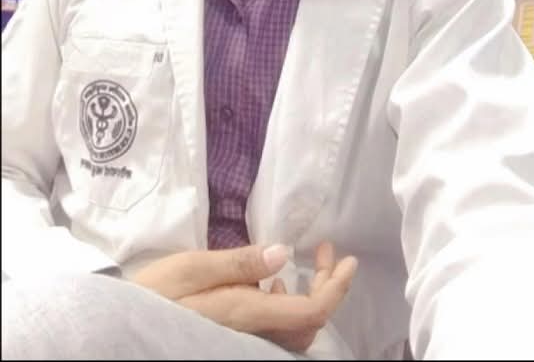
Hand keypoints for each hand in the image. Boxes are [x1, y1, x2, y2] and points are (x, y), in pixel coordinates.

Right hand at [133, 241, 356, 352]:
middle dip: (326, 286)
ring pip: (295, 330)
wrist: (123, 331)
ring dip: (306, 296)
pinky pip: (275, 331)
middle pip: (309, 323)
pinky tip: (268, 285)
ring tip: (300, 266)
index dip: (336, 288)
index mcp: (246, 315)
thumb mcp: (191, 269)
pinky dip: (284, 306)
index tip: (348, 260)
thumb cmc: (154, 295)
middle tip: (326, 253)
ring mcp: (244, 343)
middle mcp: (252, 336)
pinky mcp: (234, 342)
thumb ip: (239, 263)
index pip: (310, 311)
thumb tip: (283, 253)